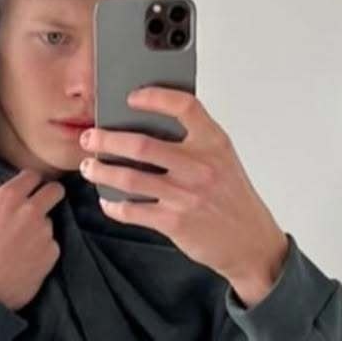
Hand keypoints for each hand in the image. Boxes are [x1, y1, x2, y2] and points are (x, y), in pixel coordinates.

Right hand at [0, 169, 64, 311]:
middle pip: (55, 191)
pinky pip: (52, 244)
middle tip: (41, 207)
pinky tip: (26, 260)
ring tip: (21, 245)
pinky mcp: (52, 253)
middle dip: (50, 195)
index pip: (33, 175)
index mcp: (8, 197)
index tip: (28, 191)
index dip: (30, 183)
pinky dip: (43, 250)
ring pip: (50, 221)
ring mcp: (44, 232)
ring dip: (41, 228)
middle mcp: (31, 210)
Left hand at [78, 87, 288, 299]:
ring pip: (130, 178)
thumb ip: (196, 143)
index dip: (154, 98)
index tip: (132, 97)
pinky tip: (107, 200)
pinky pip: (132, 210)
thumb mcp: (224, 161)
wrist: (251, 242)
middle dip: (107, 140)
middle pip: (142, 144)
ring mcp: (185, 195)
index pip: (184, 106)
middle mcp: (199, 167)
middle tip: (90, 137)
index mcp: (214, 144)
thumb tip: (149, 128)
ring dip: (102, 171)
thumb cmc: (233, 200)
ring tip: (90, 167)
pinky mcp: (174, 222)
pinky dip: (114, 205)